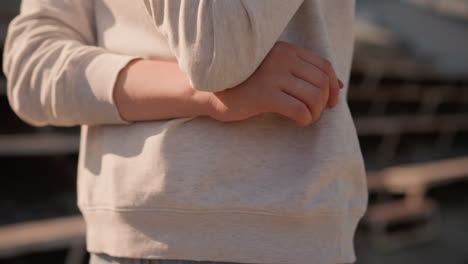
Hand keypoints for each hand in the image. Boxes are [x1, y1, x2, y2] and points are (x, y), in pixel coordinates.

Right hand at [207, 41, 342, 126]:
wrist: (210, 92)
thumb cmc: (245, 84)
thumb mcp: (276, 71)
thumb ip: (304, 74)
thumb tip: (339, 86)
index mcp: (286, 51)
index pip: (324, 66)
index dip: (333, 86)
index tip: (331, 101)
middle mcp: (282, 59)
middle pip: (321, 82)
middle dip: (324, 102)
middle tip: (316, 113)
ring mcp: (273, 76)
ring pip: (313, 96)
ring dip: (315, 112)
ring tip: (306, 118)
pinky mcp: (264, 95)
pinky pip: (299, 109)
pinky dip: (305, 119)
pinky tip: (298, 122)